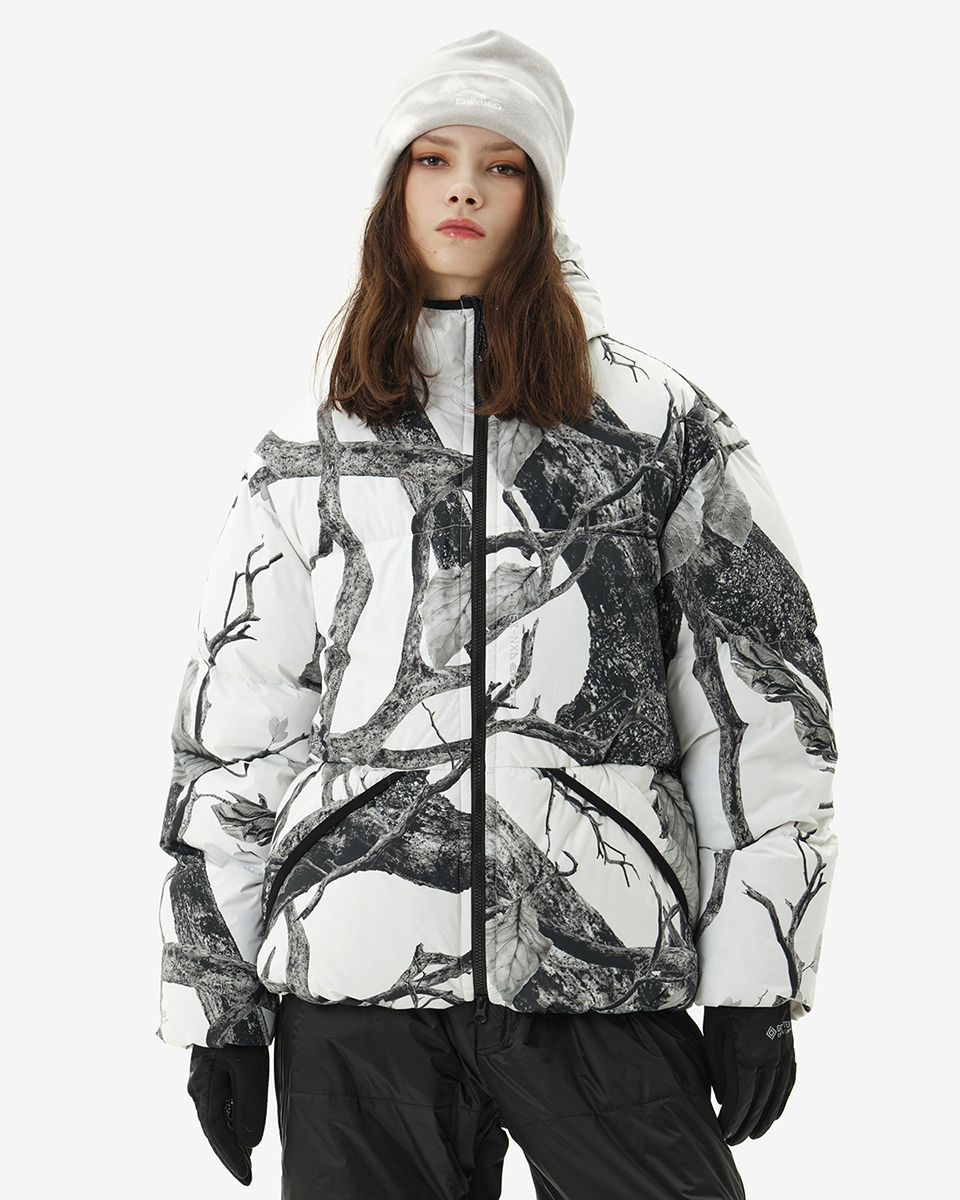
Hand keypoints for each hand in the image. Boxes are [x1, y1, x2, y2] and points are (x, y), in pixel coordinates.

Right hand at [187, 1044, 269, 1185]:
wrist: (225, 996)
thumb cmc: (239, 1031)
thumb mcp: (250, 1069)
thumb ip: (249, 1107)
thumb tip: (248, 1144)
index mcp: (204, 1088)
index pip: (218, 1133)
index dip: (232, 1158)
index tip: (246, 1178)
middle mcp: (198, 1086)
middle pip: (214, 1128)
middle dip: (229, 1152)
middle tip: (246, 1175)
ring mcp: (202, 1078)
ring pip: (215, 1116)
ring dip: (229, 1137)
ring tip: (245, 1157)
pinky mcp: (210, 1070)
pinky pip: (218, 1102)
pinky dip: (229, 1119)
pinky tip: (240, 1127)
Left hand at [701, 1004, 795, 1144]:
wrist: (753, 974)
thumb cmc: (726, 1003)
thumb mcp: (715, 1034)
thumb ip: (720, 1068)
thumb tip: (724, 1099)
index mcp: (748, 1056)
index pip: (742, 1100)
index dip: (734, 1120)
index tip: (724, 1133)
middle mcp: (770, 1059)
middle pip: (760, 1102)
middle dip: (747, 1125)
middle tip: (735, 1140)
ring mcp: (782, 1053)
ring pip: (777, 1095)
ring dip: (766, 1118)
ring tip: (754, 1134)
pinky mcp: (787, 1046)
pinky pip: (789, 1080)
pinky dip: (782, 1099)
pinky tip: (774, 1112)